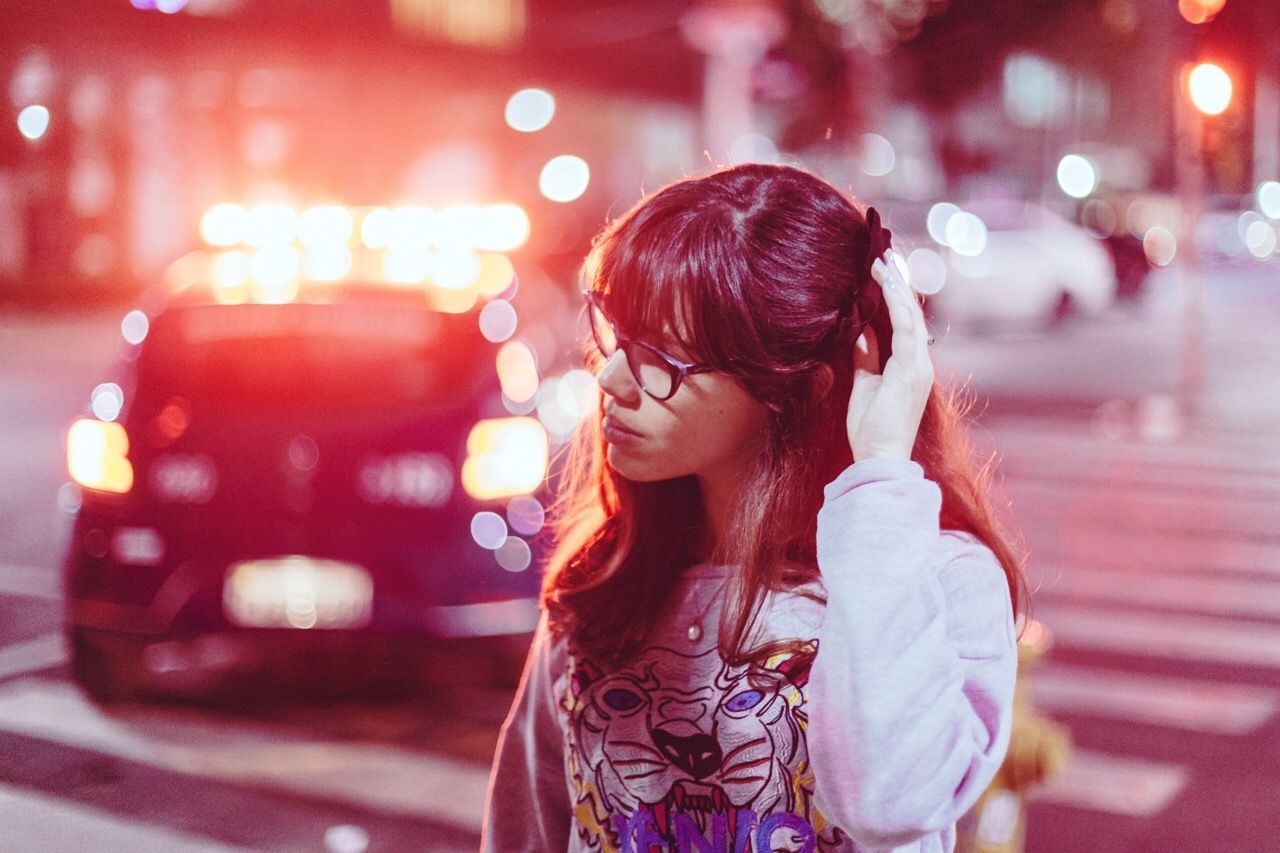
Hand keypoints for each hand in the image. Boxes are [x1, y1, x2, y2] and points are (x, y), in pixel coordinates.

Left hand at [847, 251, 934, 461]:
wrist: (880, 457)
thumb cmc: (872, 428)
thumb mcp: (865, 384)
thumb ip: (867, 356)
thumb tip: (861, 331)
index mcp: (910, 365)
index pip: (905, 322)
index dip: (895, 296)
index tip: (882, 272)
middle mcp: (919, 362)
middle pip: (911, 313)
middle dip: (898, 283)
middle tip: (884, 255)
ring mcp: (918, 366)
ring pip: (911, 316)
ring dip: (897, 287)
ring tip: (883, 261)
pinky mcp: (912, 371)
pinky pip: (906, 330)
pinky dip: (897, 305)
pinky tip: (886, 286)